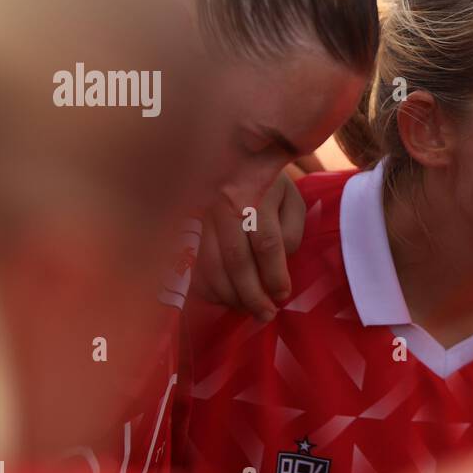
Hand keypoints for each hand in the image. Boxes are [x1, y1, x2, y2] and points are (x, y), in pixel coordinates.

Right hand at [192, 172, 307, 321]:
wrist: (228, 158)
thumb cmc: (267, 184)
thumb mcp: (291, 200)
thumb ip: (291, 231)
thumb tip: (279, 265)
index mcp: (253, 194)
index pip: (267, 244)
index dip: (275, 275)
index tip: (281, 295)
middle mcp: (220, 204)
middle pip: (236, 260)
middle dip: (252, 294)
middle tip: (266, 314)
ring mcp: (196, 215)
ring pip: (210, 266)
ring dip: (230, 296)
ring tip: (247, 309)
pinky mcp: (181, 227)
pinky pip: (191, 265)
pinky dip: (207, 288)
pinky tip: (223, 297)